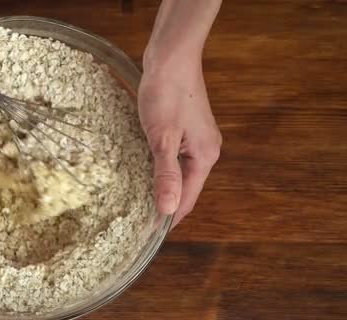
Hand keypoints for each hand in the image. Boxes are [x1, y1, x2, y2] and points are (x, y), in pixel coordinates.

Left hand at [138, 56, 221, 227]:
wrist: (171, 57)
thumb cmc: (166, 95)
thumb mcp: (162, 138)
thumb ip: (165, 174)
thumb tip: (167, 209)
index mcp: (205, 156)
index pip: (187, 199)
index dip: (169, 217)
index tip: (148, 234)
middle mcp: (206, 150)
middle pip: (186, 188)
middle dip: (166, 205)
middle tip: (141, 222)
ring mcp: (196, 139)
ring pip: (180, 173)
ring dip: (163, 187)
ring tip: (141, 203)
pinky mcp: (185, 129)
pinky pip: (174, 158)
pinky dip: (161, 169)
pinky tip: (145, 173)